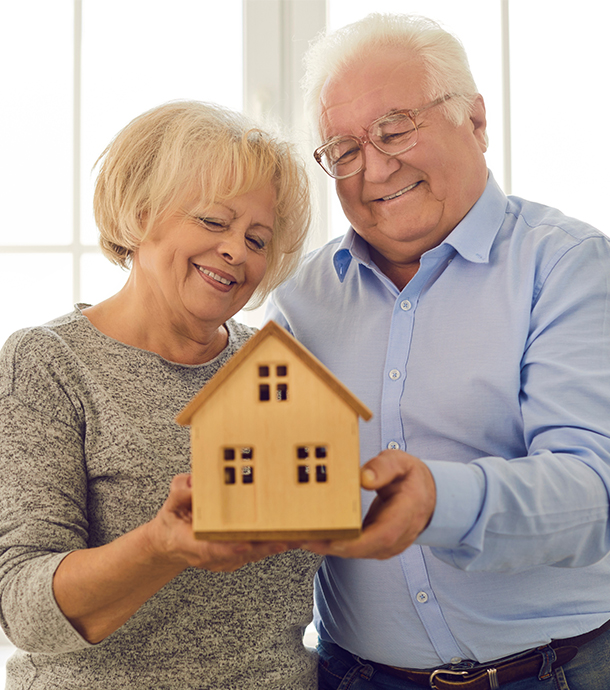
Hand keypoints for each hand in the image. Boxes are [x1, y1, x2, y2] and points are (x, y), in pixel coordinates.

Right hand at [144, 474, 289, 572]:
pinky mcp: (238, 556)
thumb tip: (193, 483)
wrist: (170, 542)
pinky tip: (293, 536)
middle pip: (242, 554)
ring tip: (298, 536)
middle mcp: (213, 556)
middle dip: (265, 546)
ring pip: (255, 554)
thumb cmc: (173, 521)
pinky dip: (275, 544)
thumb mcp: (170, 504)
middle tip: (287, 538)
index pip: (212, 549)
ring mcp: (226, 559)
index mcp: (193, 544)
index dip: (230, 548)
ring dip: (276, 545)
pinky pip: (258, 552)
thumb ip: (180, 492)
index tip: (245, 544)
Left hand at [302, 450, 435, 558]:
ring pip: (357, 553)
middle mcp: (399, 535)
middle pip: (364, 549)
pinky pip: (355, 549)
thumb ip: (384, 467)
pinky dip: (334, 545)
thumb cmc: (410, 477)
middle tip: (304, 538)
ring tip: (302, 537)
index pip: (383, 535)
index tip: (333, 539)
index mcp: (407, 513)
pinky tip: (314, 536)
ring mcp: (388, 544)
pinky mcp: (377, 547)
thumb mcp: (400, 462)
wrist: (425, 495)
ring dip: (329, 548)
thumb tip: (364, 478)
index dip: (357, 542)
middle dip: (332, 546)